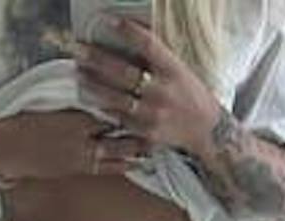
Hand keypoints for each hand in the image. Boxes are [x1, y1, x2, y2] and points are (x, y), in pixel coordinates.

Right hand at [0, 110, 150, 181]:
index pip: (110, 110)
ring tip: (153, 149)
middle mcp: (83, 139)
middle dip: (139, 133)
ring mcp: (81, 157)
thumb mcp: (53, 107)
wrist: (7, 151)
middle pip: (120, 134)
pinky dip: (122, 166)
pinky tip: (135, 164)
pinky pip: (106, 169)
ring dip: (136, 152)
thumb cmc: (25, 124)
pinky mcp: (77, 170)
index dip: (128, 108)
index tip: (143, 102)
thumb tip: (100, 101)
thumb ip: (79, 106)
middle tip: (158, 128)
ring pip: (116, 155)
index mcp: (77, 117)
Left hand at [74, 18, 222, 157]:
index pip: (148, 45)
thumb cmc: (189, 93)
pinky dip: (103, 111)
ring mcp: (154, 115)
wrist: (206, 130)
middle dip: (97, 60)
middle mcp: (163, 92)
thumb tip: (130, 32)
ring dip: (94, 85)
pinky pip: (120, 122)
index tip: (107, 20)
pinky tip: (89, 101)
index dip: (127, 31)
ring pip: (117, 99)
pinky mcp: (148, 135)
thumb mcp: (178, 69)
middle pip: (125, 72)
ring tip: (79, 73)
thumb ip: (156, 56)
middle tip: (78, 49)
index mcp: (173, 70)